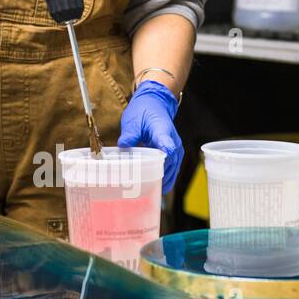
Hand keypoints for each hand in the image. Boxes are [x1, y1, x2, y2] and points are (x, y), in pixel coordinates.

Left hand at [117, 79, 183, 193]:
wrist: (155, 103)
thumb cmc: (144, 110)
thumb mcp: (133, 119)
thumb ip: (130, 133)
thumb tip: (123, 145)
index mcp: (163, 131)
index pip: (166, 146)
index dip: (163, 159)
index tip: (159, 170)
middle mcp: (173, 141)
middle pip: (170, 163)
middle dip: (161, 178)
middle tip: (149, 192)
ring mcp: (174, 147)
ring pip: (172, 168)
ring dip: (164, 180)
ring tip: (154, 194)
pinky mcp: (173, 152)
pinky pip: (172, 167)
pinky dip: (166, 177)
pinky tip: (158, 187)